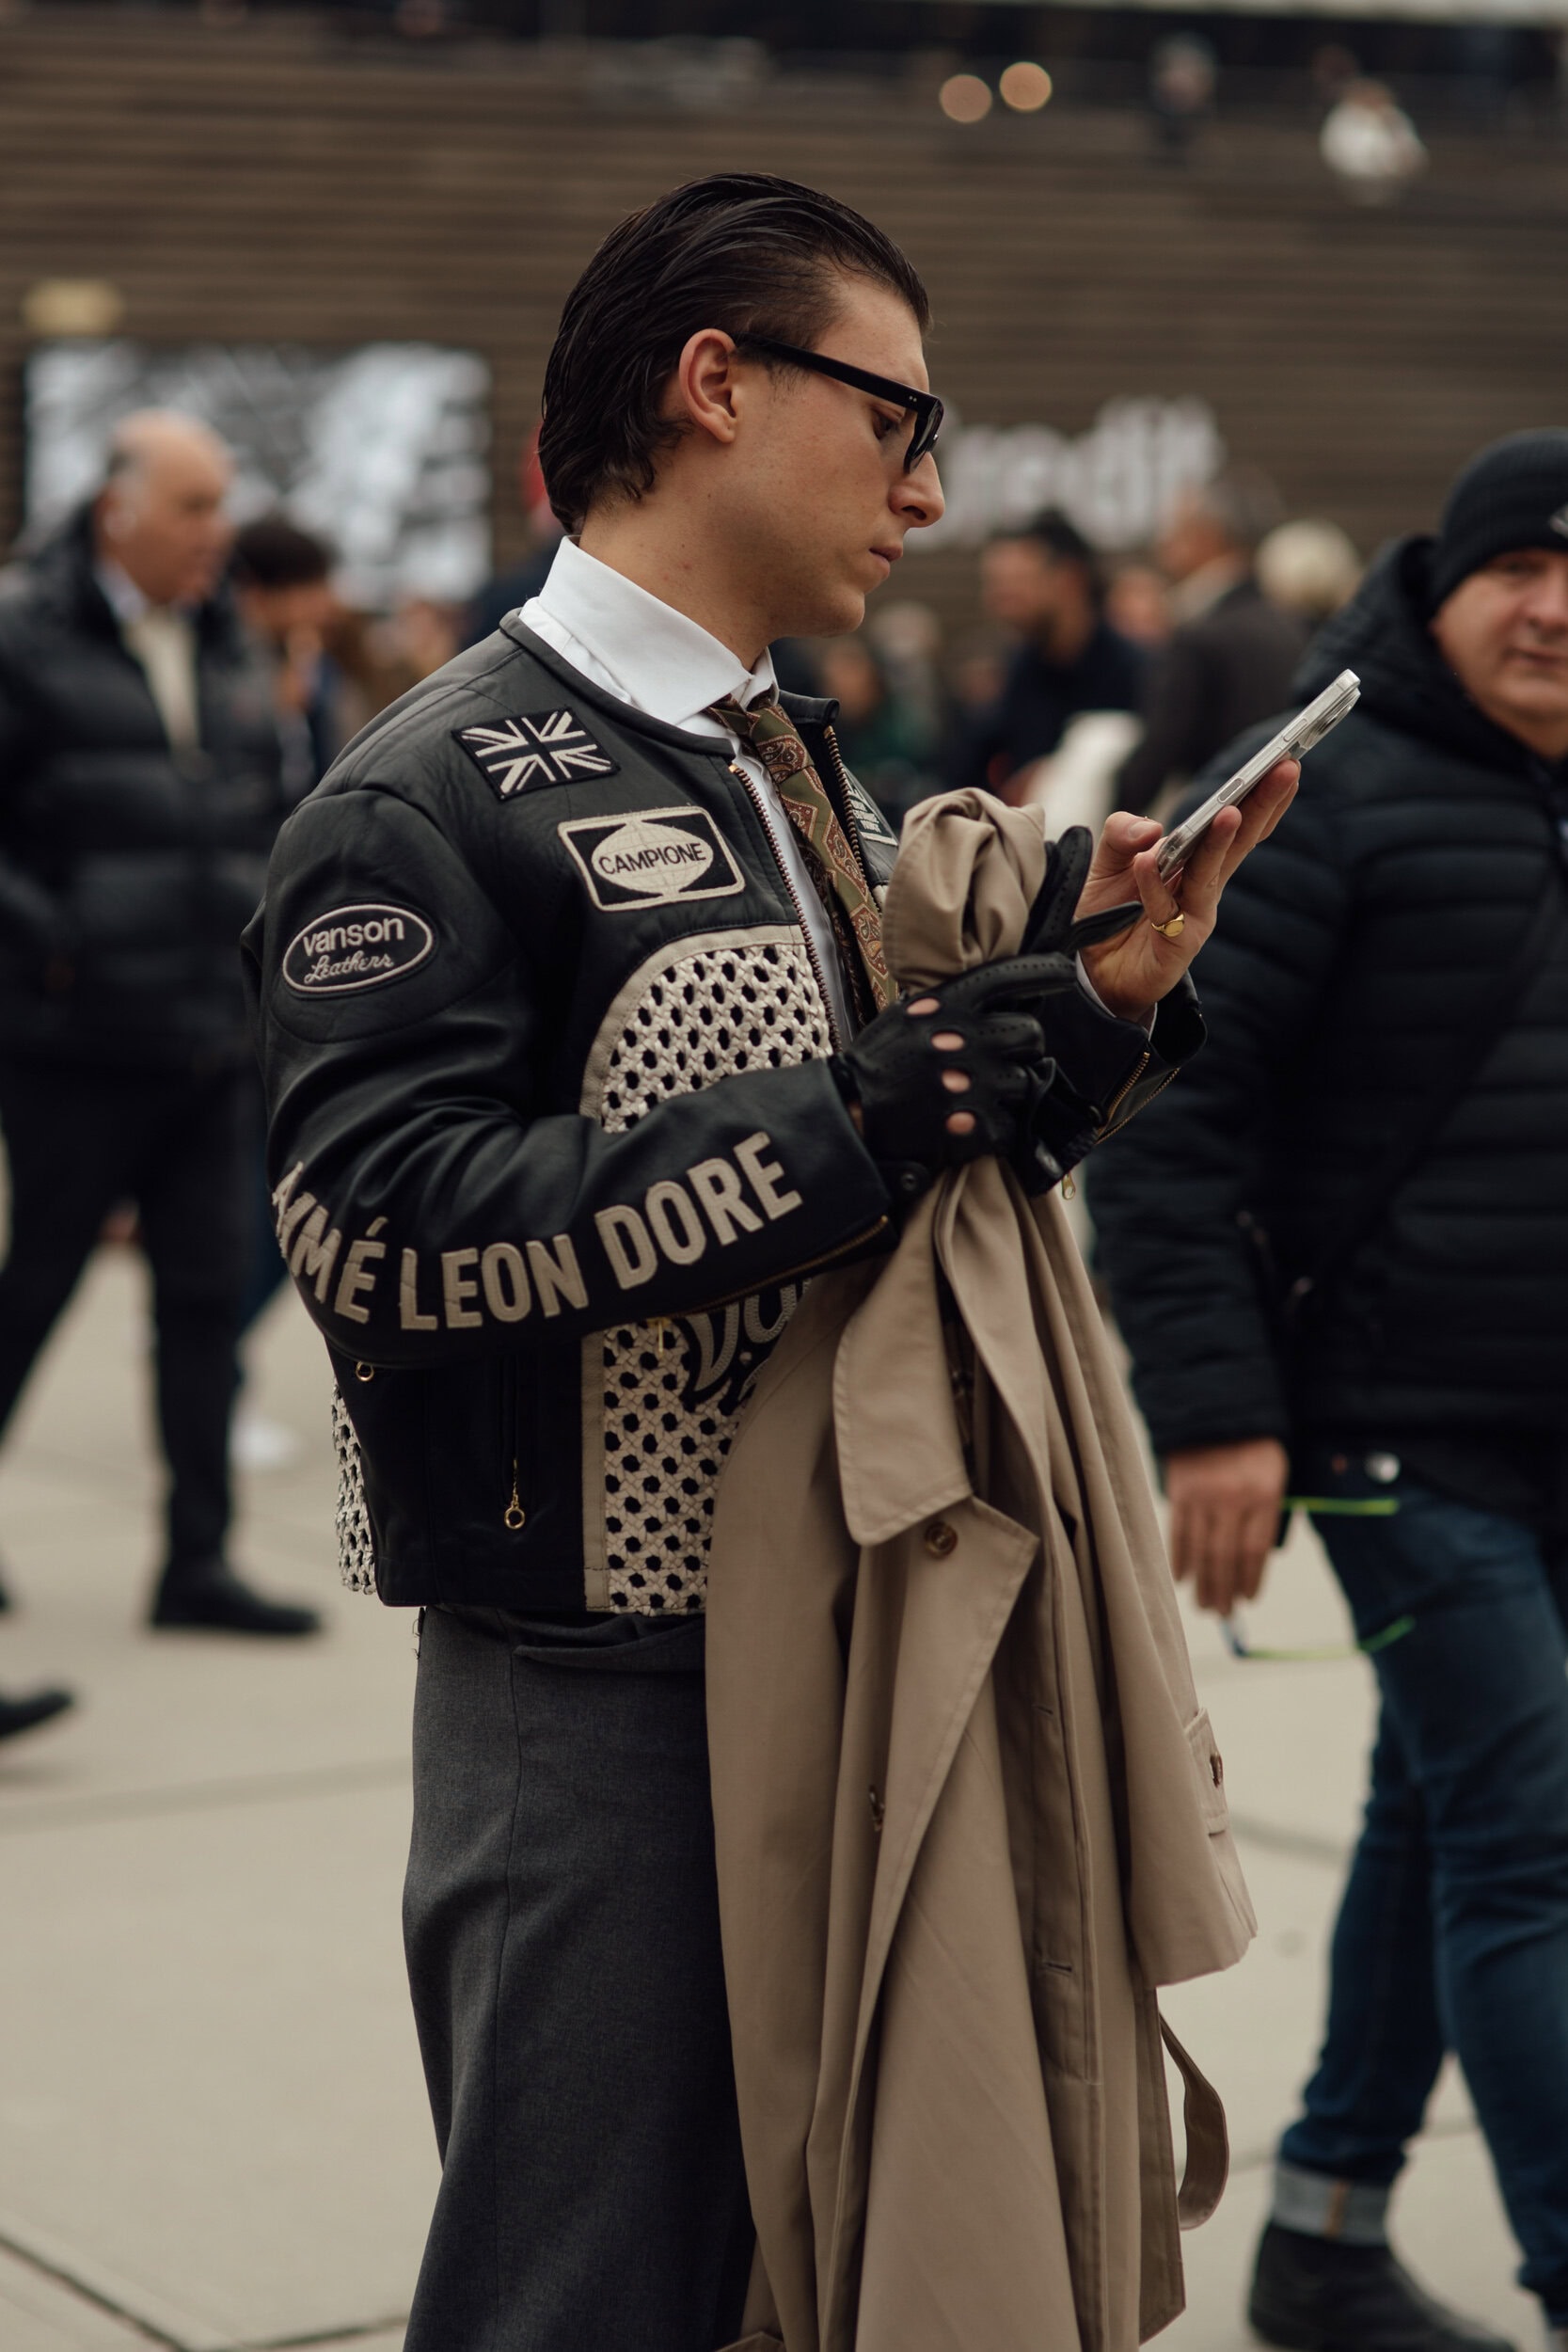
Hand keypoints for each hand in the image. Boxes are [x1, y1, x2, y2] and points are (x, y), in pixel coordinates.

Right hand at [835, 951, 1078, 1186]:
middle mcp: (963, 1038)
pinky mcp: (971, 1124)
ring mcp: (969, 1082)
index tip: (1065, 971)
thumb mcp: (907, 1016)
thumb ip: (949, 1005)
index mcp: (945, 1005)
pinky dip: (997, 1131)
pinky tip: (974, 1126)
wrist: (851, 1114)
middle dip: (1023, 1048)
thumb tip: (995, 997)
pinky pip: (1010, 1126)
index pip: (1009, 976)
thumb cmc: (876, 1064)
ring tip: (981, 1096)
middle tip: (1004, 1058)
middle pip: (1031, 1033)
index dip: (1044, 971)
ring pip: (1026, 1082)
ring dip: (1010, 1092)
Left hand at [1076, 762, 1298, 1022]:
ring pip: (1212, 871)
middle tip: (1286, 769)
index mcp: (1195, 859)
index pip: (1235, 823)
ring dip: (1222, 840)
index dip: (1258, 794)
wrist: (1090, 973)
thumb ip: (1120, 835)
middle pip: (1240, 840)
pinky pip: (1165, 908)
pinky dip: (1153, 884)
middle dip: (1263, 804)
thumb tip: (1150, 827)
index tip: (1283, 760)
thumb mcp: (1105, 864)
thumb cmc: (1106, 915)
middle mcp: (1204, 885)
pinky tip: (1147, 861)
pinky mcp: (1177, 945)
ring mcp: (1195, 915)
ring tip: (1231, 811)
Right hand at [1164, 1437, 1289, 1615]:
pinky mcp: (1180, 1490)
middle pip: (1226, 1556)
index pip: (1255, 1550)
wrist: (1220, 1405)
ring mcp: (1203, 1494)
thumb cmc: (1255, 1445)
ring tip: (1204, 1606)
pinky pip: (1178, 1533)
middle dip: (1225, 1590)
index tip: (1248, 1600)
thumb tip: (1254, 1561)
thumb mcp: (1277, 1474)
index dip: (1251, 1580)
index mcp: (1264, 1494)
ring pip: (1201, 1550)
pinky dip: (1180, 1559)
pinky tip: (1181, 1579)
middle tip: (1224, 1615)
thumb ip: (1268, 1514)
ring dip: (1203, 1583)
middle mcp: (1232, 1497)